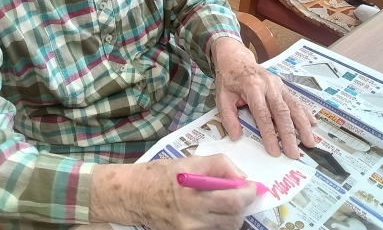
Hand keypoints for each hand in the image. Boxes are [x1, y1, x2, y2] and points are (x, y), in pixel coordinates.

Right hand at [90, 155, 255, 229]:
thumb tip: (240, 176)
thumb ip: (218, 164)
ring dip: (233, 215)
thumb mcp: (188, 160)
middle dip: (243, 205)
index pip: (233, 199)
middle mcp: (192, 214)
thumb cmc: (160, 174)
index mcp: (193, 190)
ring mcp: (189, 229)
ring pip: (226, 228)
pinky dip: (219, 223)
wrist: (132, 195)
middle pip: (234, 218)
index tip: (250, 186)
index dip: (248, 192)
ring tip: (224, 202)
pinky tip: (212, 212)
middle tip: (241, 194)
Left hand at [211, 37, 316, 157]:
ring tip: (310, 143)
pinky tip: (313, 123)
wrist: (235, 58)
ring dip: (303, 125)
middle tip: (294, 153)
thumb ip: (228, 117)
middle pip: (282, 112)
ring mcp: (278, 84)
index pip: (263, 115)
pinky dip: (305, 112)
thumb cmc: (228, 79)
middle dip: (289, 135)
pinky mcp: (282, 85)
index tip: (274, 151)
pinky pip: (296, 100)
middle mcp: (269, 85)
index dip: (269, 134)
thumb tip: (236, 136)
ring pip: (294, 106)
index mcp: (252, 87)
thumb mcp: (222, 97)